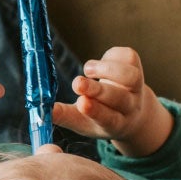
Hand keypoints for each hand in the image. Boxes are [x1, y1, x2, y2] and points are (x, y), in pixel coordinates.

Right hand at [51, 47, 175, 156]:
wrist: (132, 112)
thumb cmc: (101, 117)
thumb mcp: (83, 123)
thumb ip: (64, 116)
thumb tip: (43, 110)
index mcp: (116, 124)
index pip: (108, 118)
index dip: (95, 110)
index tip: (81, 103)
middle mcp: (130, 106)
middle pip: (118, 98)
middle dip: (97, 89)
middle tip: (77, 83)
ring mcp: (137, 86)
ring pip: (130, 76)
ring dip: (107, 70)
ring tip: (88, 70)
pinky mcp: (136, 66)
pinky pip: (128, 57)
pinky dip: (111, 55)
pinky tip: (99, 63)